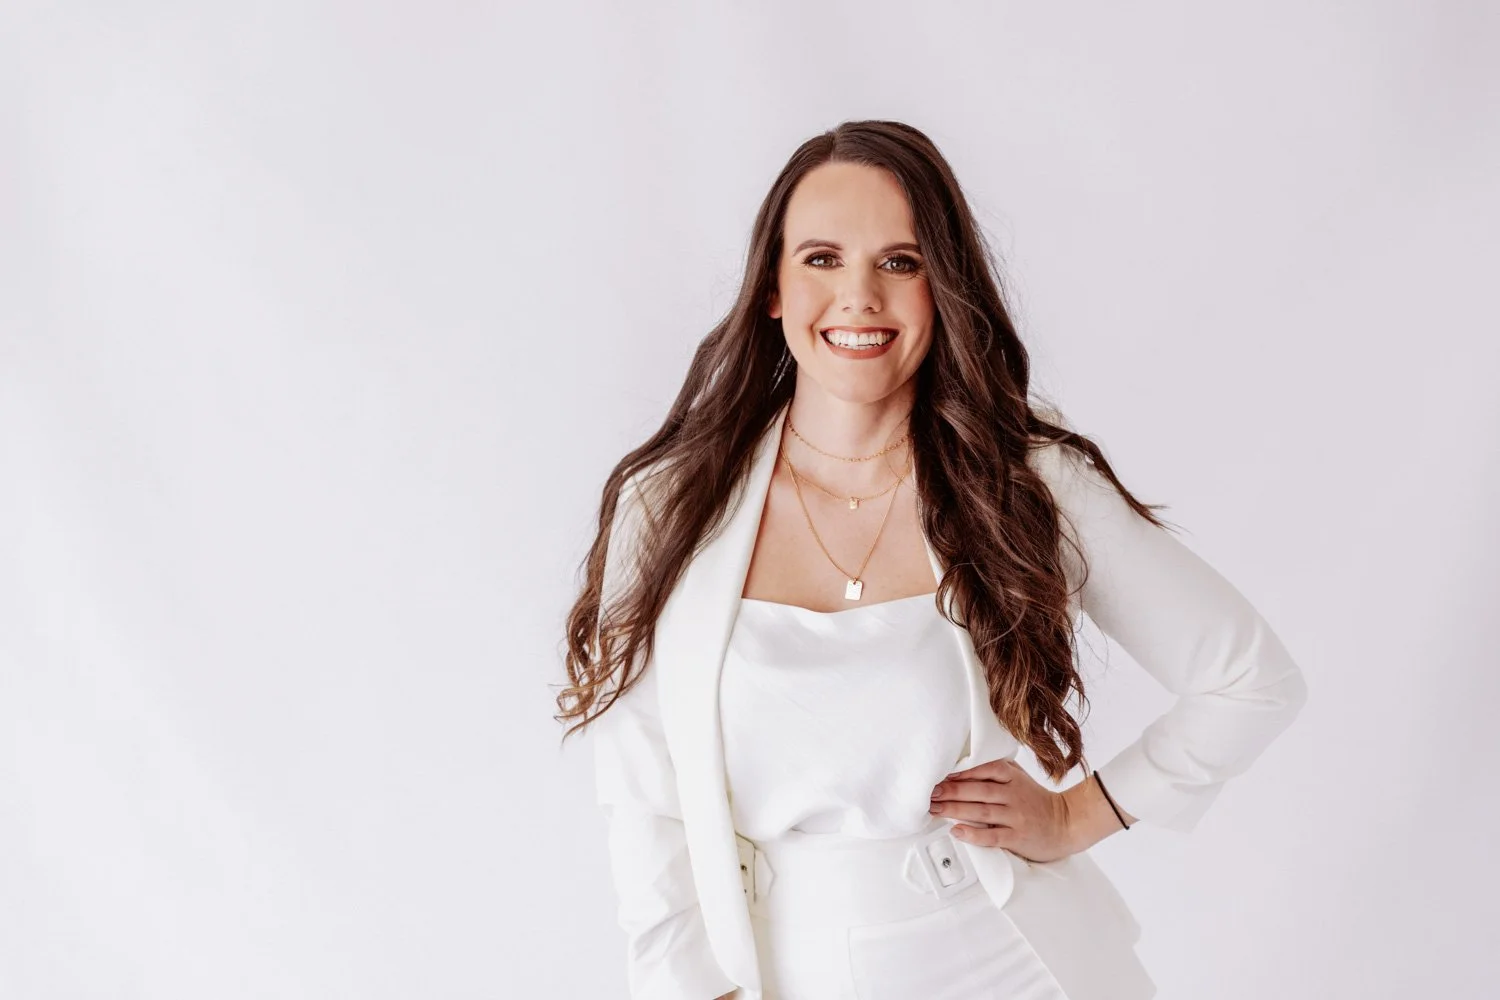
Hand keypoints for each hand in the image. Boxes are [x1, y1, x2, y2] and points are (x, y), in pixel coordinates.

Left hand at [929, 757, 1079, 862]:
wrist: (1067, 824)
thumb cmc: (1037, 801)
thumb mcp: (1020, 778)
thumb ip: (997, 770)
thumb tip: (964, 764)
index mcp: (1013, 778)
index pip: (985, 769)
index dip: (961, 771)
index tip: (939, 773)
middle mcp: (1014, 795)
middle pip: (978, 791)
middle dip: (951, 791)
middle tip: (930, 792)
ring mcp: (1016, 817)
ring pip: (982, 812)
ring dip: (955, 810)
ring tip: (935, 809)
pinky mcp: (1017, 838)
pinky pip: (992, 836)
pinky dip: (973, 834)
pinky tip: (957, 831)